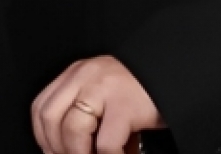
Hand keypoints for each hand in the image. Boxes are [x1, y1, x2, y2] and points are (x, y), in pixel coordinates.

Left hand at [30, 55, 163, 153]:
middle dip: (56, 149)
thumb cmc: (143, 91)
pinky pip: (105, 144)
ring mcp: (104, 90)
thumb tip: (70, 149)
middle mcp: (85, 77)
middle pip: (50, 118)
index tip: (51, 152)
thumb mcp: (106, 95)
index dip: (42, 136)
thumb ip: (88, 114)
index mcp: (77, 74)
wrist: (178, 75)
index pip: (42, 106)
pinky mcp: (126, 106)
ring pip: (73, 131)